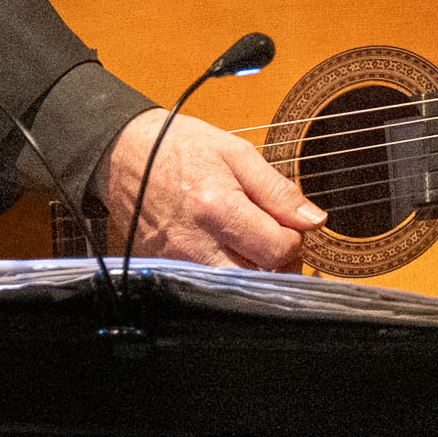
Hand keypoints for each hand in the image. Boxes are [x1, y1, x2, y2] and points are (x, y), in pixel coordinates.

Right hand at [101, 109, 324, 269]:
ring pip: (238, 289)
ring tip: (251, 244)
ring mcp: (178, 261)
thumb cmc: (181, 147)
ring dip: (255, 272)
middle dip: (279, 262)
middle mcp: (196, 242)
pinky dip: (228, 274)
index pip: (279, 250)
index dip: (295, 239)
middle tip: (273, 237)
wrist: (123, 154)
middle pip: (261, 278)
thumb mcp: (237, 153)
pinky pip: (211, 286)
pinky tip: (227, 250)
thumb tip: (314, 221)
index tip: (287, 223)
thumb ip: (278, 190)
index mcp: (217, 207)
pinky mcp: (167, 270)